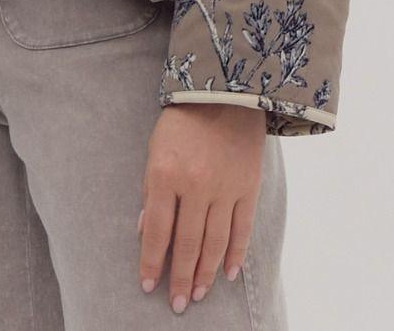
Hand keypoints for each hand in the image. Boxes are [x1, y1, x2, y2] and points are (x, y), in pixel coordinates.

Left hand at [138, 103, 264, 312]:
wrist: (226, 91)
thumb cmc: (182, 120)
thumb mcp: (155, 149)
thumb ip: (151, 191)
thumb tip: (145, 231)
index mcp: (165, 173)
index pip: (156, 230)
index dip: (151, 261)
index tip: (147, 284)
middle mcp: (195, 185)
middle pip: (186, 244)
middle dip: (180, 278)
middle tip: (177, 304)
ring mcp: (225, 188)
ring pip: (214, 243)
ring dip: (205, 273)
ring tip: (197, 294)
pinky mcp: (248, 187)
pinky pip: (242, 229)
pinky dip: (234, 254)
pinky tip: (226, 273)